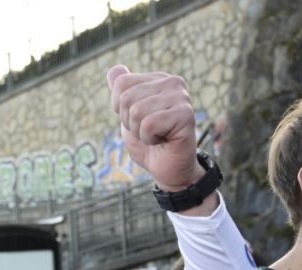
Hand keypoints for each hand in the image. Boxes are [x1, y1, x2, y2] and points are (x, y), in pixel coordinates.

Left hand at [107, 65, 203, 191]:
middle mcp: (172, 83)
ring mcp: (182, 97)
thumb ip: (121, 92)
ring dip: (140, 132)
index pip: (121, 84)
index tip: (138, 121)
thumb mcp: (128, 115)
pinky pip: (149, 124)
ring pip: (137, 111)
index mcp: (158, 79)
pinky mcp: (186, 115)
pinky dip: (149, 138)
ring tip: (156, 136)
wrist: (167, 169)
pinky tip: (163, 140)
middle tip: (148, 131)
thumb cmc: (148, 143)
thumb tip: (115, 69)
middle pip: (126, 98)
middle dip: (130, 122)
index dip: (120, 109)